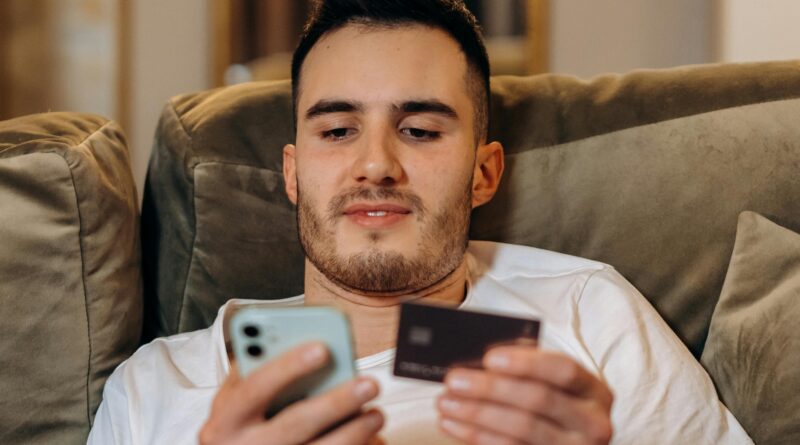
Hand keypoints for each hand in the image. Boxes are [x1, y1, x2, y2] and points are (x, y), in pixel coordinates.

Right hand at [200, 341, 383, 444]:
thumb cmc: (241, 424)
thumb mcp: (234, 400)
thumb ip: (256, 372)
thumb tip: (302, 343)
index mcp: (226, 420)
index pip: (256, 387)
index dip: (288, 366)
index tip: (323, 348)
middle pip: (296, 423)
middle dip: (336, 402)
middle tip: (369, 384)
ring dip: (355, 432)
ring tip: (377, 413)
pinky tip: (374, 438)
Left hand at [437, 346, 612, 444]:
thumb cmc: (552, 406)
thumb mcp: (552, 386)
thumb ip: (526, 370)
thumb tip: (479, 362)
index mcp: (595, 391)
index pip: (563, 369)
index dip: (526, 363)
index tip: (488, 358)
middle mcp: (593, 424)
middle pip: (538, 400)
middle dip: (490, 388)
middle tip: (453, 380)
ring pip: (521, 430)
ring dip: (476, 414)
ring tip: (445, 403)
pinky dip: (477, 436)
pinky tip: (453, 424)